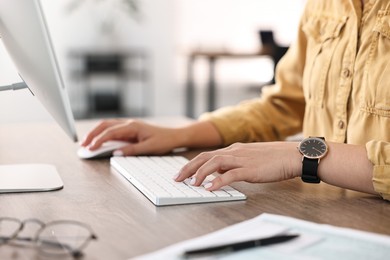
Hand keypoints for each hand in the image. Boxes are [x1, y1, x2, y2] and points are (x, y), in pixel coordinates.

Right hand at [80, 119, 181, 154]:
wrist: (174, 136)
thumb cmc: (164, 141)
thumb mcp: (148, 148)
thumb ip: (131, 150)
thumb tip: (115, 153)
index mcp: (133, 126)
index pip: (110, 132)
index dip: (99, 140)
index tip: (90, 148)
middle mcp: (129, 123)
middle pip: (105, 125)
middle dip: (92, 134)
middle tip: (83, 145)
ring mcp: (129, 125)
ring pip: (107, 126)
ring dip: (96, 133)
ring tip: (87, 143)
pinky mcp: (130, 129)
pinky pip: (113, 129)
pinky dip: (104, 134)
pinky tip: (99, 141)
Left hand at [174, 142, 301, 190]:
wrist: (292, 155)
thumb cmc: (274, 158)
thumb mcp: (250, 159)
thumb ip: (234, 164)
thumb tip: (220, 172)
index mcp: (234, 149)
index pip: (208, 155)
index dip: (193, 163)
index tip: (183, 172)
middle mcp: (235, 152)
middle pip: (205, 157)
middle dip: (189, 167)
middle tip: (177, 178)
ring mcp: (242, 159)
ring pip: (214, 163)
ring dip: (200, 173)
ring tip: (190, 184)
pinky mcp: (250, 169)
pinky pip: (230, 174)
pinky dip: (218, 181)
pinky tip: (209, 188)